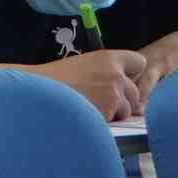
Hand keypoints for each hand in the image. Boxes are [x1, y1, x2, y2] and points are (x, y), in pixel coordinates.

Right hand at [44, 47, 158, 113]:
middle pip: (135, 91)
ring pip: (128, 108)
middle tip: (99, 100)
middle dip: (123, 99)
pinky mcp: (109, 108)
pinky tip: (88, 113)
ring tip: (90, 106)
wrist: (38, 91)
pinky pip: (117, 119)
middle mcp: (115, 72)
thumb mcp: (83, 66)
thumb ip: (106, 73)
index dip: (131, 74)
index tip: (118, 81)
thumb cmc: (55, 81)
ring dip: (114, 112)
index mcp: (108, 57)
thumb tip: (124, 92)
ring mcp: (114, 91)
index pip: (139, 63)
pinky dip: (105, 120)